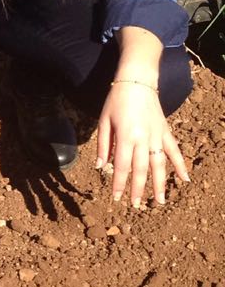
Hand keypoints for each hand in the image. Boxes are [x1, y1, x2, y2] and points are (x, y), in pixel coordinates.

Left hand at [97, 81, 189, 205]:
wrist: (137, 81)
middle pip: (141, 169)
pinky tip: (185, 179)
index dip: (119, 183)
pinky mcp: (165, 131)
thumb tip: (101, 166)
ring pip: (159, 164)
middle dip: (137, 189)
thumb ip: (103, 145)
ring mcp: (156, 135)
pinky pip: (174, 150)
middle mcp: (143, 138)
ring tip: (159, 201)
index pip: (122, 166)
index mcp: (125, 136)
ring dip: (159, 184)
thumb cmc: (116, 101)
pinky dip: (180, 165)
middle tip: (135, 206)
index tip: (116, 197)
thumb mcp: (104, 121)